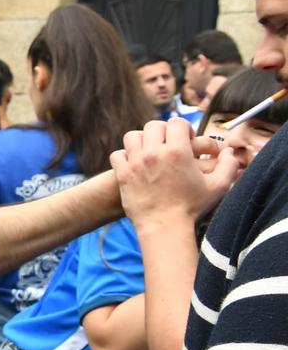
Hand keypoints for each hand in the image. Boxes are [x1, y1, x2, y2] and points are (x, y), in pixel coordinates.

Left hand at [111, 118, 240, 228]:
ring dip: (141, 140)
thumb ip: (229, 166)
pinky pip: (117, 154)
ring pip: (132, 136)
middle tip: (167, 142)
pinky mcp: (123, 174)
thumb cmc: (192, 207)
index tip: (186, 138)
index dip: (183, 127)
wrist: (165, 227)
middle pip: (153, 126)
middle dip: (162, 131)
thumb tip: (230, 152)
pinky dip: (124, 155)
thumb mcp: (218, 186)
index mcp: (178, 152)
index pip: (176, 123)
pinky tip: (134, 163)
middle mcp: (154, 153)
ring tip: (149, 150)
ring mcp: (136, 163)